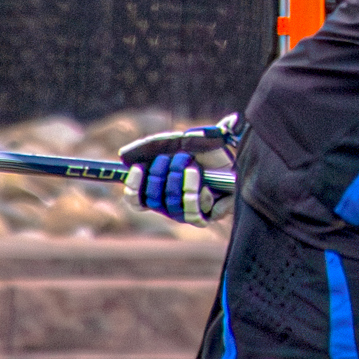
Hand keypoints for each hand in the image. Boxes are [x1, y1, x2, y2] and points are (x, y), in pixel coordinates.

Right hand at [119, 119, 237, 224]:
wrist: (236, 158)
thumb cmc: (206, 151)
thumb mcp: (177, 142)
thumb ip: (150, 145)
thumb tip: (122, 155)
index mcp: (161, 191)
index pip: (136, 200)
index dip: (133, 187)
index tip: (136, 169)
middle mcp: (171, 205)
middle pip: (153, 199)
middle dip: (160, 174)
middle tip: (174, 158)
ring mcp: (188, 213)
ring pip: (170, 203)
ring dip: (178, 178)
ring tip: (190, 164)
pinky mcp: (206, 216)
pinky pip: (191, 209)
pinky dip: (193, 189)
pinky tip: (200, 177)